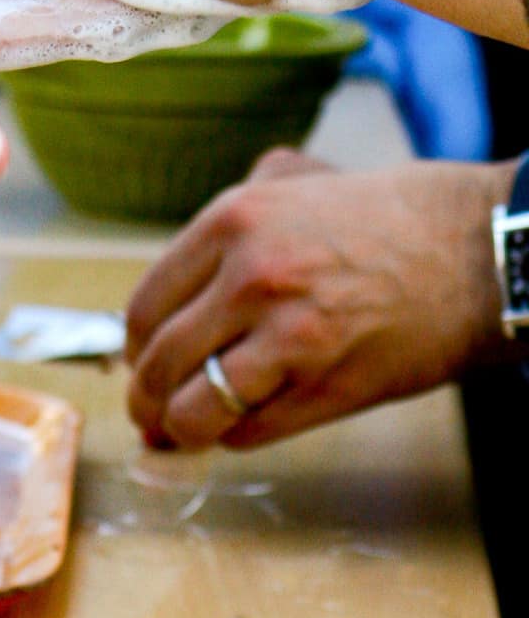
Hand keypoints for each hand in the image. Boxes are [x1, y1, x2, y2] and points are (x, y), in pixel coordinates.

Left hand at [124, 150, 514, 450]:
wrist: (482, 252)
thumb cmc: (390, 218)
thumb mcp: (295, 181)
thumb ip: (232, 216)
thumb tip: (181, 278)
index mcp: (232, 222)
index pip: (144, 306)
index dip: (135, 346)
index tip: (141, 361)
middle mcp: (251, 277)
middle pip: (158, 361)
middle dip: (145, 398)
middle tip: (148, 412)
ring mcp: (290, 335)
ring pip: (195, 408)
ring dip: (180, 429)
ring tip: (182, 432)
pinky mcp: (328, 386)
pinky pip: (250, 430)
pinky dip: (234, 436)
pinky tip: (241, 426)